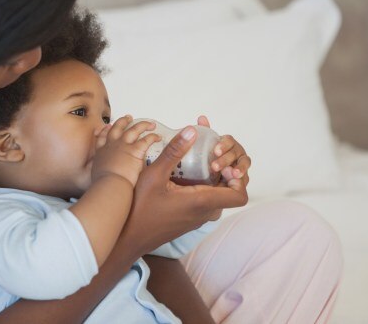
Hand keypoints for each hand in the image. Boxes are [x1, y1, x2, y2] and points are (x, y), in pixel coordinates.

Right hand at [91, 115, 160, 185]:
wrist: (109, 185)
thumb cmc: (102, 185)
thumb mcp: (95, 176)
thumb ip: (99, 173)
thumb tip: (100, 177)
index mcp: (102, 153)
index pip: (102, 138)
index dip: (105, 131)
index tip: (108, 127)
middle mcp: (112, 146)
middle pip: (117, 128)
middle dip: (123, 121)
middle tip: (128, 117)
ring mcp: (124, 146)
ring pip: (134, 130)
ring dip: (143, 125)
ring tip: (150, 124)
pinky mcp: (135, 150)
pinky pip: (147, 140)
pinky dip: (153, 137)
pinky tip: (158, 137)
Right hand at [119, 125, 248, 255]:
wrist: (128, 237)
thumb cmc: (138, 208)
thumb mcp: (154, 175)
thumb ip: (174, 152)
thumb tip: (191, 130)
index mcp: (201, 203)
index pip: (239, 195)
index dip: (238, 177)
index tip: (222, 163)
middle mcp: (204, 213)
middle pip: (229, 192)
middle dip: (226, 172)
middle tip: (211, 155)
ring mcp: (198, 218)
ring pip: (217, 196)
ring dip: (214, 178)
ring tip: (199, 160)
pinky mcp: (190, 219)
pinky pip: (206, 201)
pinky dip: (204, 186)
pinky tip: (186, 173)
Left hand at [197, 115, 250, 187]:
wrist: (210, 177)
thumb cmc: (208, 159)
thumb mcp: (204, 147)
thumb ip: (205, 132)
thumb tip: (202, 118)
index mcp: (228, 144)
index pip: (229, 141)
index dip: (223, 145)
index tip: (216, 151)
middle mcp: (237, 152)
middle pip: (236, 153)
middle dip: (226, 159)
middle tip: (215, 166)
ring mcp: (241, 165)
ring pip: (243, 164)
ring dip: (240, 168)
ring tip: (234, 174)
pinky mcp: (243, 178)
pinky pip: (246, 177)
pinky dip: (242, 178)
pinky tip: (236, 182)